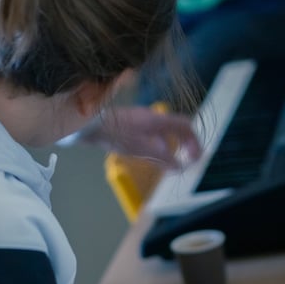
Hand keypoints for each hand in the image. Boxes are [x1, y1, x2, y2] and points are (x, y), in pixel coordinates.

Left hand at [85, 105, 200, 168]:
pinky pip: (152, 133)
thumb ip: (162, 158)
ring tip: (169, 162)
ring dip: (170, 145)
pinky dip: (158, 144)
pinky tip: (150, 156)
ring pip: (163, 131)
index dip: (194, 141)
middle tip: (186, 160)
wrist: (89, 124)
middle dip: (184, 144)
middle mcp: (152, 116)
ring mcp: (141, 119)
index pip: (185, 125)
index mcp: (158, 119)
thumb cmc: (117, 135)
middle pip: (175, 128)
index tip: (195, 157)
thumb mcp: (142, 149)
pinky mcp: (130, 123)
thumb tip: (179, 166)